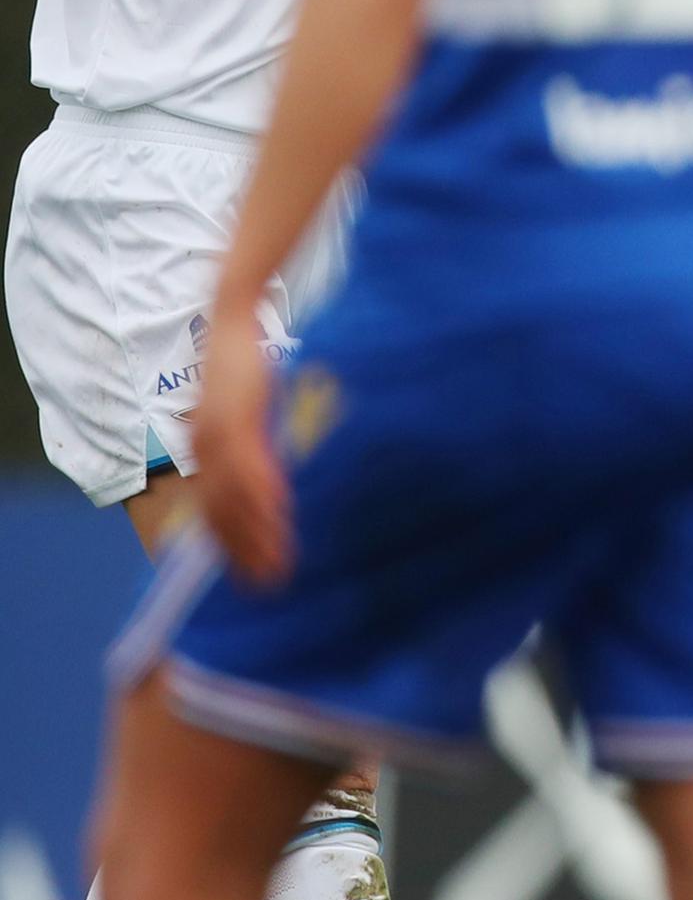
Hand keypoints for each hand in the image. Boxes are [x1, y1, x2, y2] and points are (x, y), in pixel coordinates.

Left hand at [190, 298, 291, 585]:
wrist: (232, 315)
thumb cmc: (247, 361)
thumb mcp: (250, 409)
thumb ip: (257, 442)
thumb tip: (276, 474)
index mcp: (206, 447)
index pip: (214, 508)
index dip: (232, 544)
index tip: (252, 573)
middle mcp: (204, 447)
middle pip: (220, 513)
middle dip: (243, 551)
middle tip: (266, 584)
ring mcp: (218, 434)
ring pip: (234, 498)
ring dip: (255, 533)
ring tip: (276, 562)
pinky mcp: (237, 417)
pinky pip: (252, 466)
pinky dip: (264, 494)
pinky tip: (281, 515)